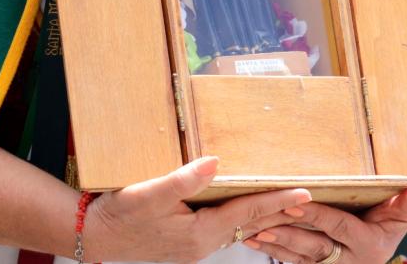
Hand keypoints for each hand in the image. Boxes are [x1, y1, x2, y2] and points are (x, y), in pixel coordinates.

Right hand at [85, 156, 310, 261]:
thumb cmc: (120, 214)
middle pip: (251, 225)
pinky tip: (249, 215)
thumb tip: (214, 162)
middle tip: (312, 202)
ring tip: (291, 206)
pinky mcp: (187, 240)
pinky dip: (244, 222)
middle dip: (282, 213)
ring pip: (240, 229)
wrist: (94, 235)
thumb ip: (184, 179)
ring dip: (265, 217)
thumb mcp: (150, 194)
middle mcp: (203, 243)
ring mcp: (195, 245)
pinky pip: (226, 231)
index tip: (306, 194)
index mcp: (200, 233)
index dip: (278, 201)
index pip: (248, 214)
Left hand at [245, 184, 406, 263]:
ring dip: (275, 244)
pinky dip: (272, 252)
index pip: (338, 226)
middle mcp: (346, 260)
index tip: (298, 201)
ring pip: (299, 256)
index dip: (318, 215)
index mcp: (365, 244)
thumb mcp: (401, 220)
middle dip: (288, 231)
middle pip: (313, 244)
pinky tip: (254, 241)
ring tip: (253, 231)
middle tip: (264, 217)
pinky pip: (292, 262)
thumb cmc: (387, 232)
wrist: (375, 260)